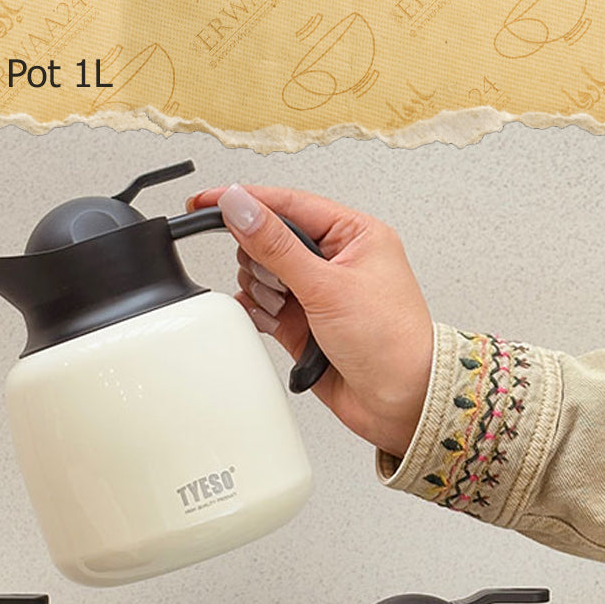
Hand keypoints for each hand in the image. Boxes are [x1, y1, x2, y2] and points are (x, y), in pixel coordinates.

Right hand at [186, 183, 433, 458]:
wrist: (400, 402)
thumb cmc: (390, 342)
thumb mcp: (328, 286)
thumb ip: (276, 245)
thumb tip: (240, 207)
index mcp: (353, 234)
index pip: (287, 204)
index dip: (244, 201)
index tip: (205, 202)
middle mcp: (334, 260)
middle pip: (269, 240)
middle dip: (263, 262)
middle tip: (282, 285)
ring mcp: (317, 293)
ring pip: (262, 275)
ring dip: (264, 293)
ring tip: (287, 311)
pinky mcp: (303, 324)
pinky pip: (263, 308)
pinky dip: (259, 314)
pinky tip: (270, 321)